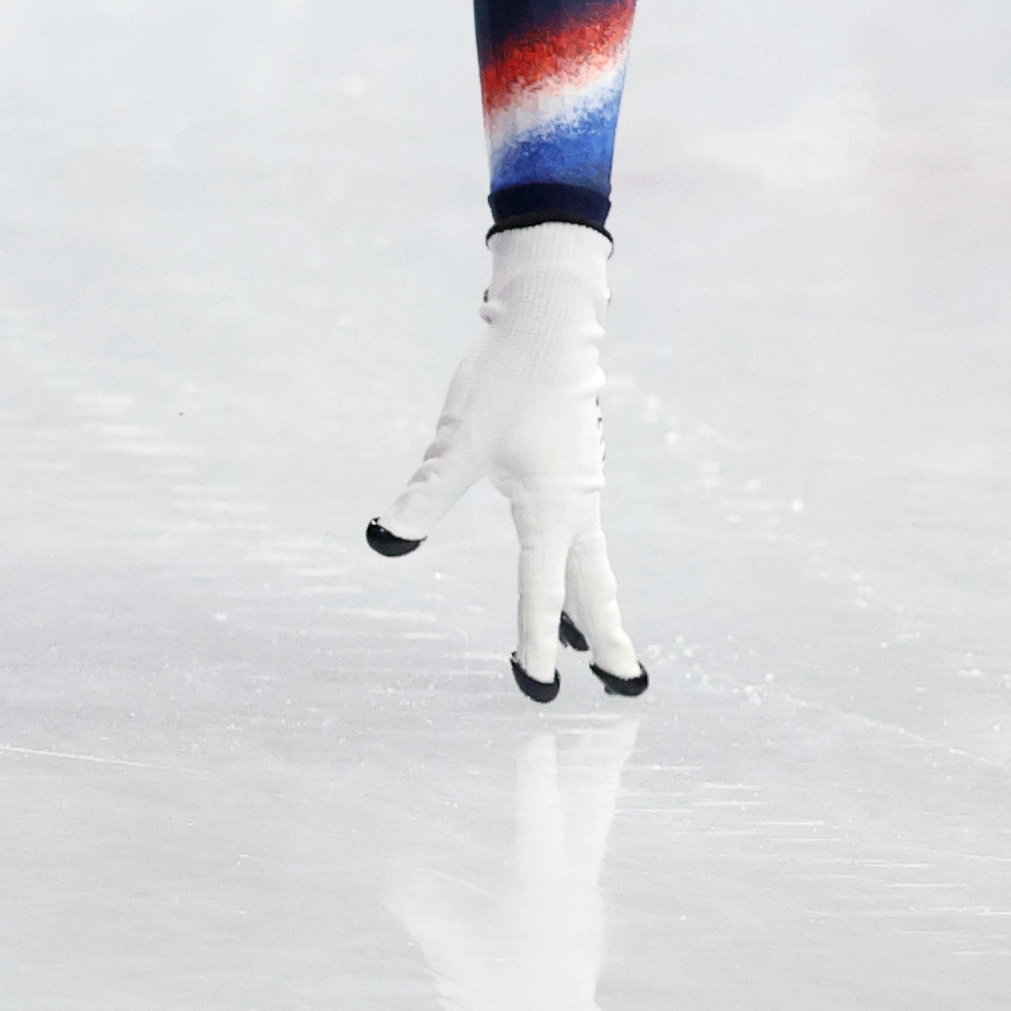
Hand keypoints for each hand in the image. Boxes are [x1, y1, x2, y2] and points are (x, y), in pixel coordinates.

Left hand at [368, 221, 645, 701]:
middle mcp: (578, 506)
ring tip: (596, 648)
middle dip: (606, 637)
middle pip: (595, 587)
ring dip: (596, 606)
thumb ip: (424, 496)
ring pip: (594, 562)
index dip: (535, 642)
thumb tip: (384, 541)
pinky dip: (583, 566)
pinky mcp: (576, 469)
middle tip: (626, 685)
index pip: (542, 591)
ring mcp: (583, 487)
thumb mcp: (456, 443)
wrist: (549, 321)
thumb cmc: (504, 380)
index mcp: (553, 509)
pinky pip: (583, 534)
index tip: (541, 689)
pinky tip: (569, 570)